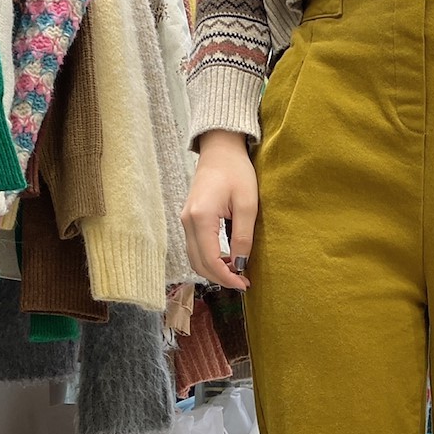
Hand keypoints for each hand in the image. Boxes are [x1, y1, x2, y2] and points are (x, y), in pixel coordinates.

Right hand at [181, 130, 256, 291]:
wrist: (220, 150)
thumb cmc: (236, 172)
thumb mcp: (248, 205)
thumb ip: (243, 237)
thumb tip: (240, 265)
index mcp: (201, 217)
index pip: (210, 260)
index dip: (227, 277)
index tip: (244, 284)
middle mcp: (187, 221)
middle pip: (198, 263)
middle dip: (220, 278)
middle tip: (243, 283)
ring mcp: (185, 220)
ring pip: (194, 258)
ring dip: (214, 270)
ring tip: (237, 273)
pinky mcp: (189, 219)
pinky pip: (195, 248)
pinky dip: (209, 260)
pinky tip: (227, 260)